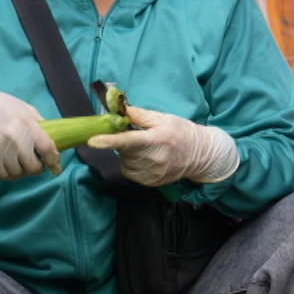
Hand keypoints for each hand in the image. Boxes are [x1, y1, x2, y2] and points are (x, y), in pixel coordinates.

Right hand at [0, 85, 59, 180]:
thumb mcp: (23, 108)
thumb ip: (38, 124)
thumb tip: (53, 143)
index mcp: (26, 123)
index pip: (47, 149)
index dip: (53, 161)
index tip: (55, 166)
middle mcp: (14, 137)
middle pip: (33, 167)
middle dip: (36, 168)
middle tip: (33, 163)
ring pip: (18, 173)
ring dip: (21, 171)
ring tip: (19, 163)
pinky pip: (3, 174)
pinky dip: (8, 173)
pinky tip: (8, 165)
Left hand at [85, 105, 238, 186]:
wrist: (201, 156)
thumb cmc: (181, 132)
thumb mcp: (164, 118)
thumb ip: (140, 115)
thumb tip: (120, 110)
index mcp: (157, 139)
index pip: (128, 141)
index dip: (109, 141)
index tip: (92, 141)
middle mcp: (154, 159)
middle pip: (123, 152)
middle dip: (123, 143)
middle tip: (136, 136)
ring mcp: (153, 174)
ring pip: (125, 164)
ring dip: (127, 155)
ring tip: (143, 149)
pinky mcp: (152, 183)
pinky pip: (130, 173)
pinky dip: (132, 165)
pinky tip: (144, 159)